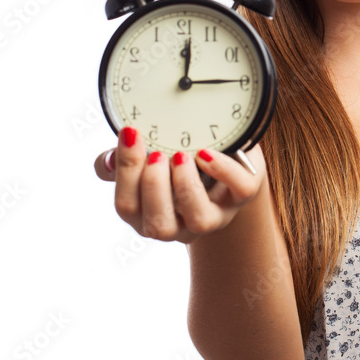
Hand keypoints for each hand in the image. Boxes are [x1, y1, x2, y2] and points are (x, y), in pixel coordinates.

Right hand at [93, 127, 265, 241]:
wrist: (223, 154)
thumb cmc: (177, 159)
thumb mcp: (148, 156)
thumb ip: (124, 157)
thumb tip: (117, 149)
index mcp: (148, 213)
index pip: (127, 206)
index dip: (125, 172)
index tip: (131, 134)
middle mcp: (180, 224)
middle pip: (158, 226)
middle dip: (154, 188)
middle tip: (157, 155)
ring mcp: (214, 215)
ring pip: (200, 221)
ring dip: (186, 187)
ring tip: (182, 155)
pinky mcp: (242, 196)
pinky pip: (240, 191)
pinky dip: (224, 171)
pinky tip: (208, 154)